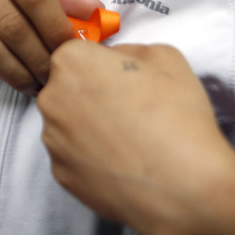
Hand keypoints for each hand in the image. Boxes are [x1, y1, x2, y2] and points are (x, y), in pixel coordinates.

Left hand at [37, 43, 234, 234]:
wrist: (182, 184)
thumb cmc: (176, 114)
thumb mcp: (165, 56)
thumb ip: (129, 50)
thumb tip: (115, 60)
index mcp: (72, 62)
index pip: (76, 52)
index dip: (102, 63)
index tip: (124, 78)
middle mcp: (52, 99)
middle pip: (67, 88)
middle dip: (92, 94)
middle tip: (129, 108)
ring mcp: (53, 140)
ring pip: (68, 124)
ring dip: (90, 127)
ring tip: (129, 139)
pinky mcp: (61, 175)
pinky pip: (73, 156)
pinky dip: (92, 157)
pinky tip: (122, 161)